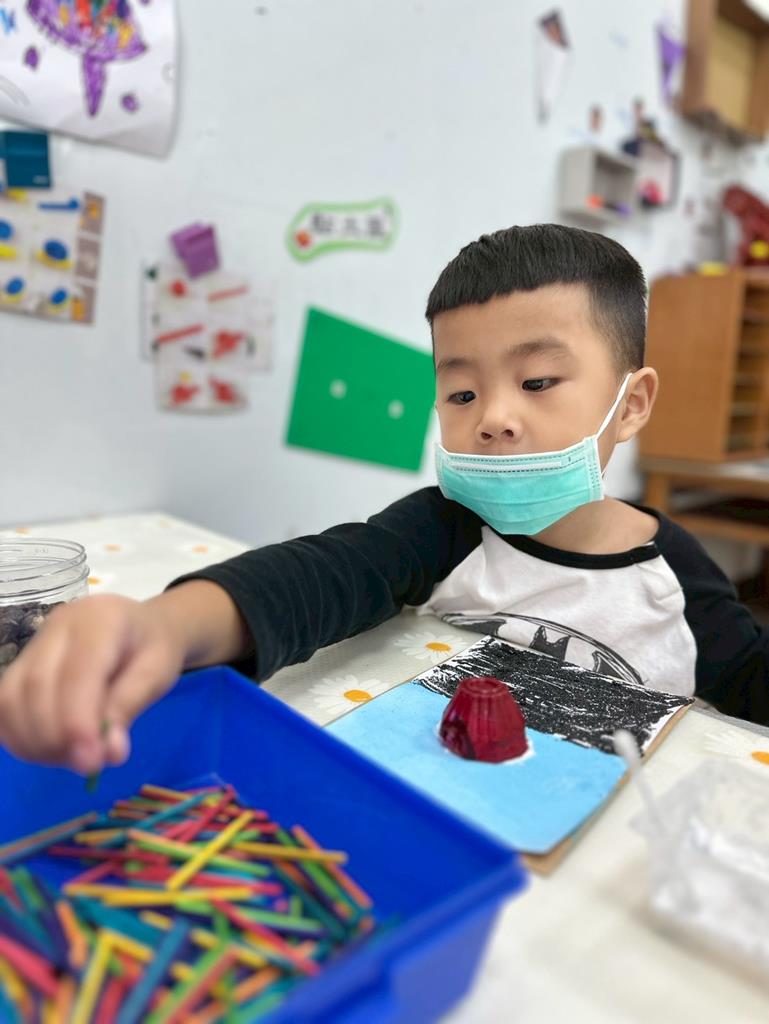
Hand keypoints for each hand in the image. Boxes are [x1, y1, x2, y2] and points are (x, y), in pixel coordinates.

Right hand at [0, 593, 186, 773]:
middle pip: (36, 686)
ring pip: (12, 697)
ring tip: (72, 757)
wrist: (142, 626)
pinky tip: (51, 750)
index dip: (78, 722)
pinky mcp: (21, 663)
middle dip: (55, 738)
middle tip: (87, 765)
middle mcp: (58, 626)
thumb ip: (130, 707)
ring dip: (34, 741)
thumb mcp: (158, 674)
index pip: (77, 673)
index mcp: (100, 619)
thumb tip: (109, 753)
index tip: (91, 762)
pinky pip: (5, 705)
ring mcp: (35, 643)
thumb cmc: (155, 648)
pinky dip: (20, 735)